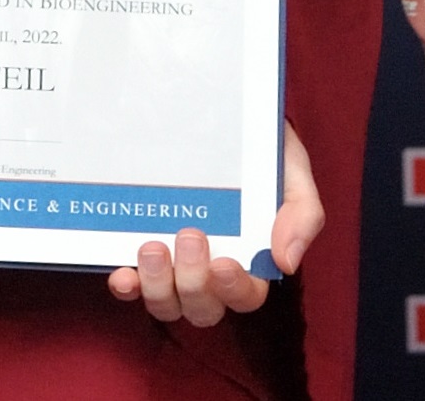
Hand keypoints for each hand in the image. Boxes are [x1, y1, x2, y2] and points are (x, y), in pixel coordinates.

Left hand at [106, 120, 322, 326]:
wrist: (226, 115)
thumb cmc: (263, 150)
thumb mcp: (293, 171)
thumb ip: (302, 213)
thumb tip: (286, 261)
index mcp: (251, 260)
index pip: (245, 296)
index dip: (232, 290)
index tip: (222, 264)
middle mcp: (210, 272)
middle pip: (202, 309)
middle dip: (192, 282)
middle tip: (189, 236)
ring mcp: (175, 267)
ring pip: (166, 305)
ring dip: (157, 286)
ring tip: (152, 246)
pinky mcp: (145, 255)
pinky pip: (133, 288)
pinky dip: (127, 287)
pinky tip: (122, 274)